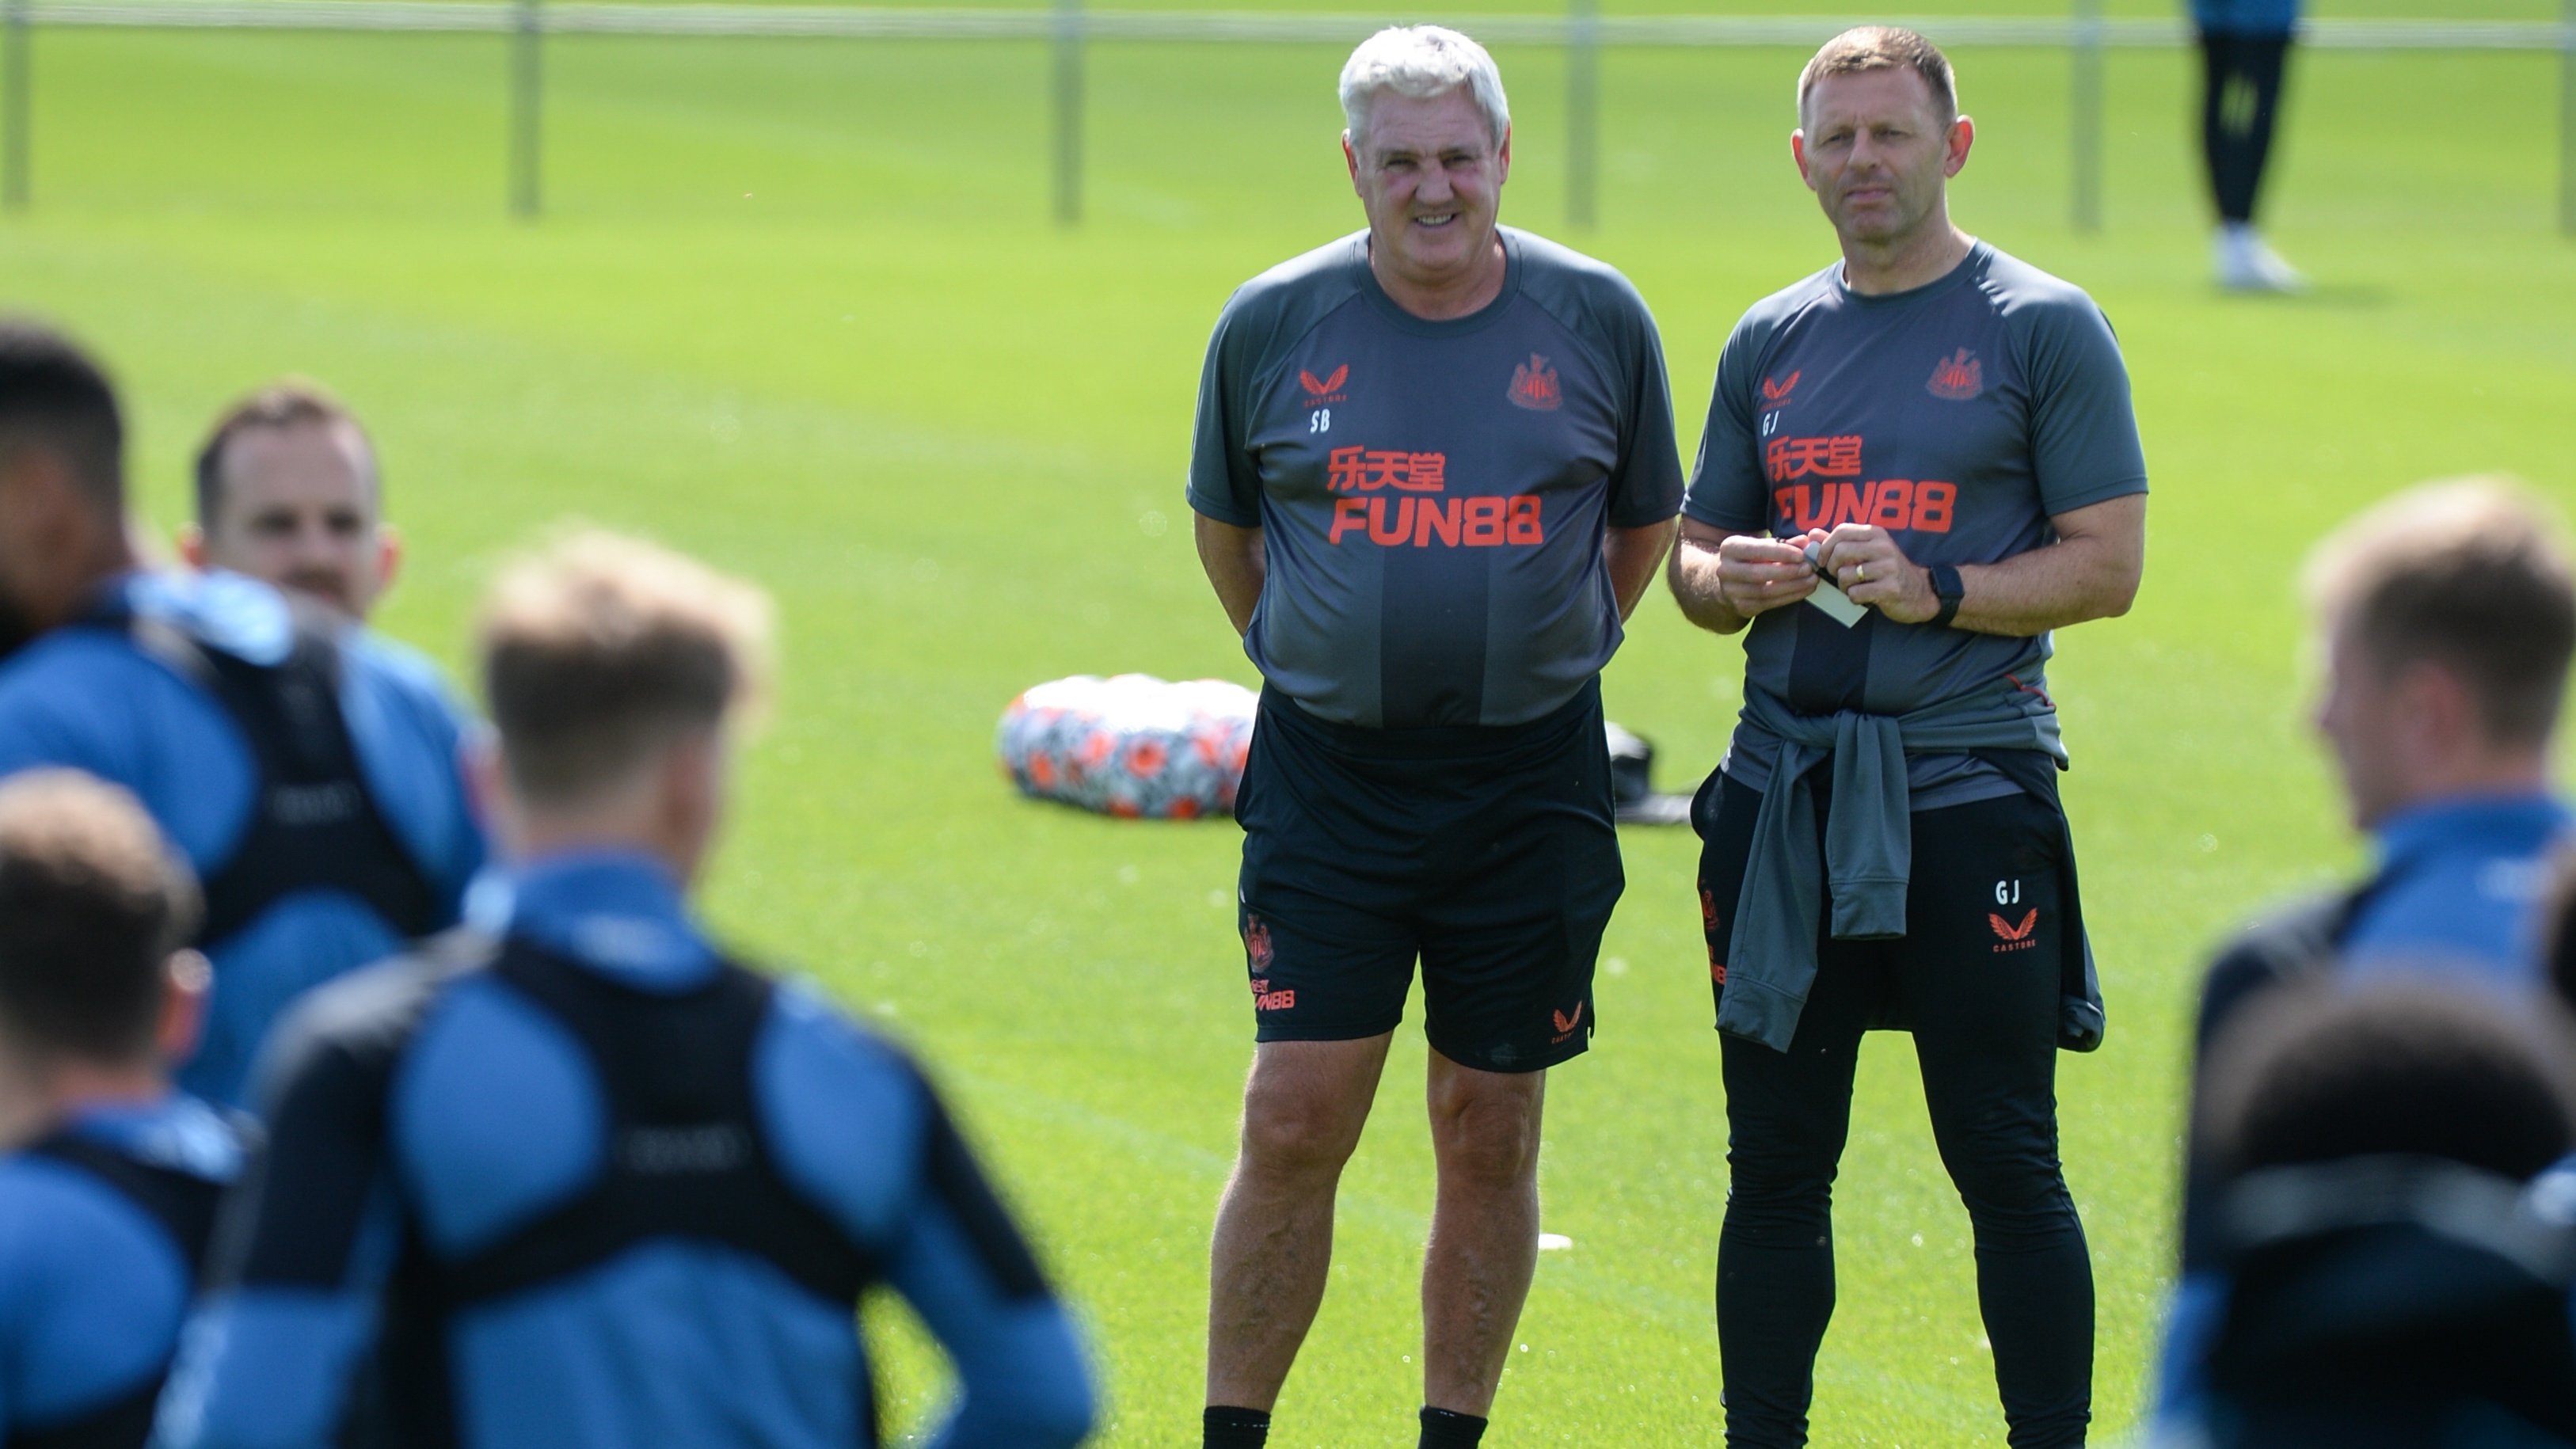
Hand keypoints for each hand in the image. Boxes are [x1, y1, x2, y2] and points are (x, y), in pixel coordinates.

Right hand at [1714, 530, 1822, 617]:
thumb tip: (1805, 542)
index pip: (1756, 550)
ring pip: (1765, 591)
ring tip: (1811, 580)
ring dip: (1793, 586)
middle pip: (1759, 573)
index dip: (1780, 553)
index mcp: (1730, 548)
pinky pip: (1769, 603)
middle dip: (1788, 571)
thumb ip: (1783, 543)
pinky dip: (1790, 597)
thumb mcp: (1761, 545)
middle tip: (1809, 568)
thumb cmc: (1751, 558)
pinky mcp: (1742, 607)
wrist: (1729, 581)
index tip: (1801, 555)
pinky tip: (1804, 590)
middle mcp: (1726, 570)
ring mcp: (1731, 591)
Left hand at [1817, 524, 1937, 623]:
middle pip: (1839, 553)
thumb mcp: (1867, 551)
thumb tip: (1812, 534)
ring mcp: (1888, 567)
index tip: (1822, 560)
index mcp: (1876, 534)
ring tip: (1854, 587)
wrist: (1920, 592)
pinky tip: (1864, 596)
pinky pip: (1855, 593)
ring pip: (1845, 575)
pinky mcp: (1890, 588)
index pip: (1841, 531)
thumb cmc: (1887, 571)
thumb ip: (1839, 543)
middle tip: (1838, 576)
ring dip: (1843, 586)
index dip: (1825, 546)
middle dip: (1831, 568)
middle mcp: (1883, 547)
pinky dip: (1854, 597)